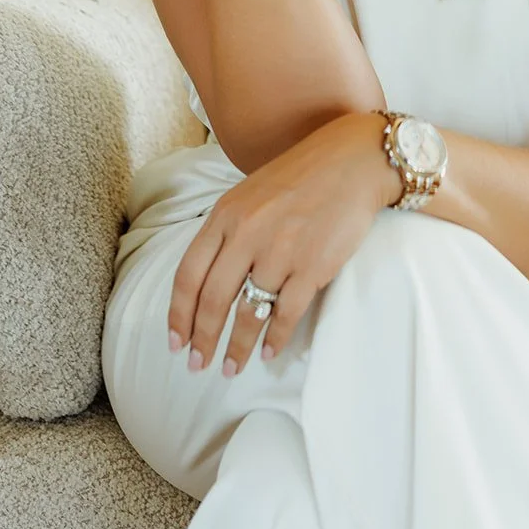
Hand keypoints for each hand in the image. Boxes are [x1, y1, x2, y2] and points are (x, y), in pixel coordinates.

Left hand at [167, 111, 402, 375]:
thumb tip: (207, 279)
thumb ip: (227, 230)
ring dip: (237, 347)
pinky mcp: (313, 265)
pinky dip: (275, 338)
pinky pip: (286, 313)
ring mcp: (280, 251)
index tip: (176, 341)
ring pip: (248, 312)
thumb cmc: (300, 176)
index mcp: (225, 215)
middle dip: (203, 339)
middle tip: (198, 366)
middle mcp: (247, 233)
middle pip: (213, 300)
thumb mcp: (249, 194)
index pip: (188, 274)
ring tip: (231, 368)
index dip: (179, 314)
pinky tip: (269, 352)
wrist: (352, 161)